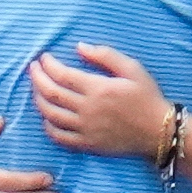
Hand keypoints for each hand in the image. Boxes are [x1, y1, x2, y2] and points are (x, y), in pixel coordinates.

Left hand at [32, 43, 176, 159]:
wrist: (158, 131)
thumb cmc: (147, 96)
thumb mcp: (132, 68)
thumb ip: (105, 55)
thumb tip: (79, 47)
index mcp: (98, 89)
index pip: (62, 75)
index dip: (48, 65)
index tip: (44, 58)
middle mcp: (88, 110)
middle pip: (51, 93)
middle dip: (37, 78)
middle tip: (33, 69)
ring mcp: (85, 129)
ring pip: (50, 114)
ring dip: (38, 99)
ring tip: (37, 88)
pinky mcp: (87, 144)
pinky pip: (59, 137)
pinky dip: (47, 125)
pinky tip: (47, 116)